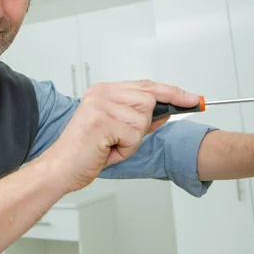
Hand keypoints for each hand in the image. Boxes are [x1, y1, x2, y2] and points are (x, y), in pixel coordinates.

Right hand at [43, 80, 199, 192]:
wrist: (60, 168)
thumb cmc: (85, 151)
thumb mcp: (116, 131)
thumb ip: (140, 117)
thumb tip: (167, 110)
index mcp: (103, 91)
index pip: (146, 85)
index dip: (172, 92)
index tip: (193, 98)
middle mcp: (101, 93)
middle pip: (148, 100)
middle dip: (142, 126)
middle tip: (120, 139)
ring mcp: (100, 105)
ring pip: (143, 119)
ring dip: (132, 140)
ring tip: (109, 145)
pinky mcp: (102, 121)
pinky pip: (134, 136)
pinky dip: (125, 149)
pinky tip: (106, 150)